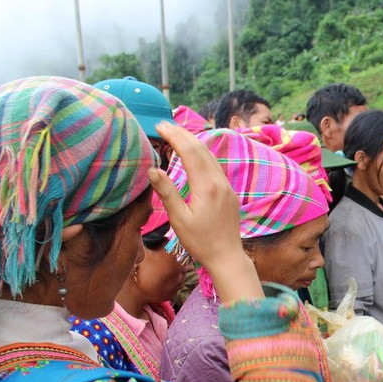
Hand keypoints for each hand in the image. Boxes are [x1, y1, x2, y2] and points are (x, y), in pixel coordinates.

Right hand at [152, 122, 260, 302]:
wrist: (227, 256)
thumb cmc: (200, 241)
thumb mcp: (179, 219)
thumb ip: (166, 192)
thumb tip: (152, 168)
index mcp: (206, 186)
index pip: (190, 152)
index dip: (174, 136)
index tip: (160, 126)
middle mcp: (219, 182)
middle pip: (201, 149)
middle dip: (183, 134)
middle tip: (164, 125)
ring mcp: (227, 186)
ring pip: (210, 156)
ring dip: (193, 142)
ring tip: (176, 134)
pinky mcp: (229, 192)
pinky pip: (215, 166)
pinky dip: (202, 154)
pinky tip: (194, 155)